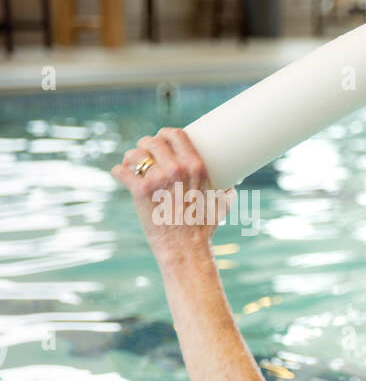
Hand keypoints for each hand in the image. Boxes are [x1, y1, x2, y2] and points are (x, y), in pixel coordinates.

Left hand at [111, 128, 231, 259]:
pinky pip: (121, 170)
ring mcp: (157, 179)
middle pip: (152, 141)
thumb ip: (224, 191)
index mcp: (196, 167)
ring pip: (134, 154)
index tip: (160, 139)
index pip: (175, 135)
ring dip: (130, 158)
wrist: (186, 247)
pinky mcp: (140, 191)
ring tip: (131, 165)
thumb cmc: (203, 227)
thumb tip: (231, 185)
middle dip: (145, 145)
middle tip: (143, 154)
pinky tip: (121, 175)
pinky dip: (119, 172)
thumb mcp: (219, 204)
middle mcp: (176, 169)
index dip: (164, 134)